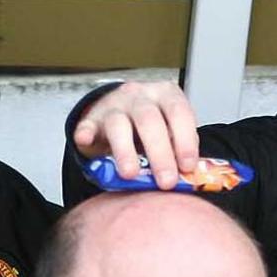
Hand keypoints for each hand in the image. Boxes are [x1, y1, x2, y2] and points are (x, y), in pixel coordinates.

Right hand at [71, 81, 199, 189]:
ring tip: (130, 175)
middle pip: (150, 120)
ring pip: (119, 124)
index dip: (185, 140)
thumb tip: (191, 178)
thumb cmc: (155, 126)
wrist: (122, 112)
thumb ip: (180, 148)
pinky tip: (85, 142)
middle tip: (165, 182)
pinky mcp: (92, 117)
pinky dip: (85, 133)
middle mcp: (141, 96)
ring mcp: (114, 104)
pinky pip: (87, 124)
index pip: (179, 113)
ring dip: (125, 151)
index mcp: (167, 95)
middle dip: (160, 153)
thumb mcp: (173, 130)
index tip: (187, 167)